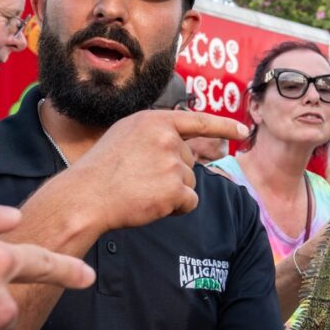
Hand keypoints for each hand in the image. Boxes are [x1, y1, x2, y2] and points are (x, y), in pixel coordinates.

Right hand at [66, 109, 247, 233]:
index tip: (243, 131)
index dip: (224, 126)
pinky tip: (151, 205)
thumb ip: (156, 135)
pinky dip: (176, 209)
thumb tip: (184, 144)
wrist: (85, 197)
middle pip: (190, 161)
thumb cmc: (101, 170)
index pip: (197, 121)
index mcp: (153, 121)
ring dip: (173, 192)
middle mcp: (166, 138)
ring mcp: (172, 163)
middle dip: (173, 174)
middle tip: (140, 180)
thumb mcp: (126, 136)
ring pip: (190, 183)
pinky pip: (190, 202)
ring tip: (142, 191)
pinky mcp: (175, 189)